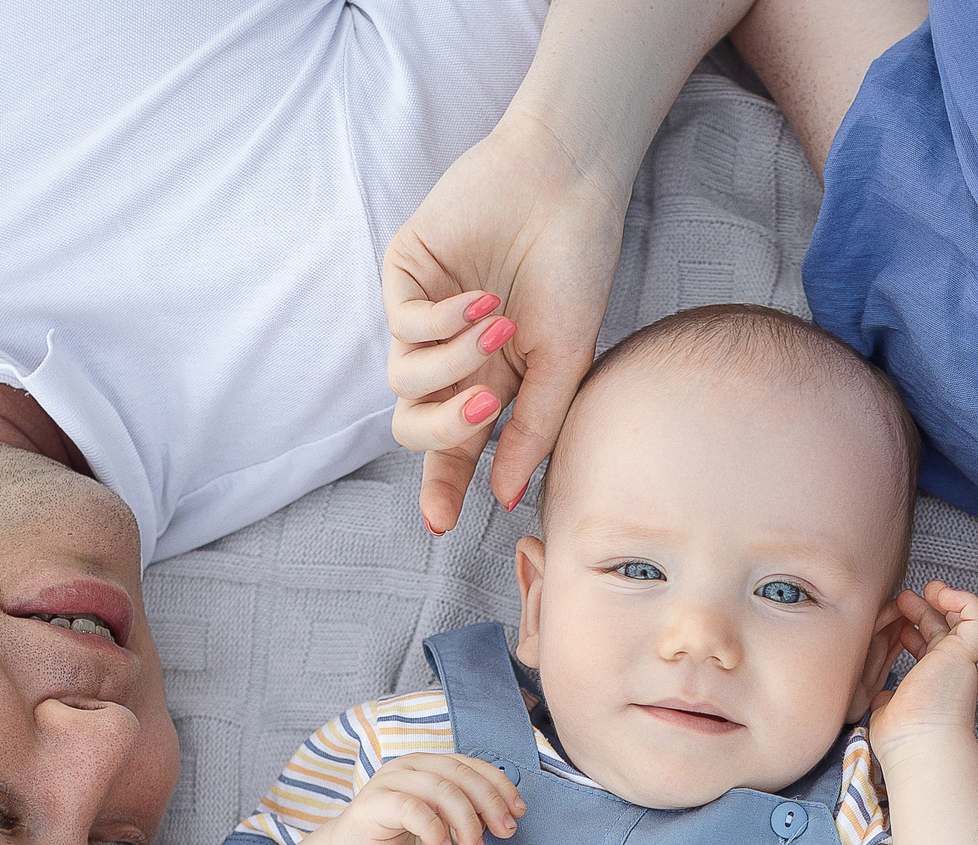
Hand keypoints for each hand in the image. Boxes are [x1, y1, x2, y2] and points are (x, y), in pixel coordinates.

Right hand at [315, 753, 524, 844]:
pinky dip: (434, 829)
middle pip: (461, 775)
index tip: (518, 812)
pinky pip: (412, 809)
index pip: (472, 765)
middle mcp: (410, 767)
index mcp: (430, 766)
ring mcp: (389, 782)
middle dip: (490, 804)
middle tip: (505, 833)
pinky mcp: (373, 804)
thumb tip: (506, 814)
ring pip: (441, 789)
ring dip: (467, 822)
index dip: (500, 786)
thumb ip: (471, 817)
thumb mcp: (448, 830)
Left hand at [384, 110, 630, 533]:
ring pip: (403, 380)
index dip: (442, 488)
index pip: (455, 449)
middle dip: (445, 429)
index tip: (441, 525)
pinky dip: (442, 322)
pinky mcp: (404, 276)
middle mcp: (451, 358)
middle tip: (486, 408)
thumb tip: (503, 498)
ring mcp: (423, 317)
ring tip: (498, 326)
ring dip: (452, 363)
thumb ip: (533, 430)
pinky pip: (402, 326)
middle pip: (415, 425)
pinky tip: (480, 298)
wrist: (566, 186)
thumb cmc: (575, 269)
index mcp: (490, 383)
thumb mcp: (566, 361)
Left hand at [869, 580, 977, 760]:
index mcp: (931, 683)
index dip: (915, 630)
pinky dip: (965, 600)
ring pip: (964, 621)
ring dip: (946, 599)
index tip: (897, 624)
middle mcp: (949, 671)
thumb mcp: (886, 710)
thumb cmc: (901, 738)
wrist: (915, 744)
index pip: (928, 649)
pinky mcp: (964, 654)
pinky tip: (942, 594)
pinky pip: (977, 618)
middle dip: (925, 609)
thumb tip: (883, 697)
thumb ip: (888, 698)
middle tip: (905, 597)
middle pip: (943, 630)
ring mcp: (958, 662)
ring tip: (928, 588)